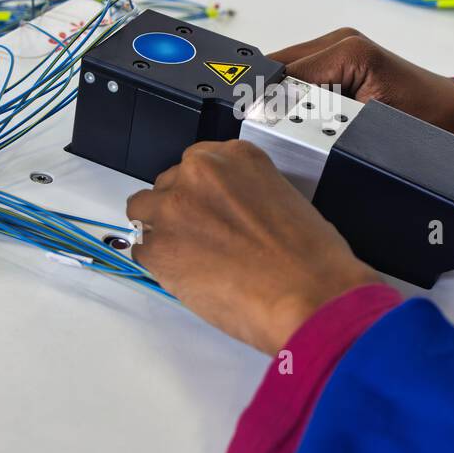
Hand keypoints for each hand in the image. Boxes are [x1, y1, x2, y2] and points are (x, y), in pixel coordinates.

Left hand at [126, 140, 380, 353]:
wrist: (310, 295)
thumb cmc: (310, 259)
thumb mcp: (286, 200)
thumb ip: (247, 194)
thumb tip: (228, 211)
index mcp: (235, 157)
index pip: (196, 164)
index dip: (201, 192)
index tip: (207, 208)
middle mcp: (200, 174)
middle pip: (167, 185)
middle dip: (181, 211)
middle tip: (204, 240)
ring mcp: (174, 209)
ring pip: (144, 213)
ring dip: (162, 233)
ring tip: (191, 259)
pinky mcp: (159, 248)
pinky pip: (142, 252)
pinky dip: (161, 266)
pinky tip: (190, 279)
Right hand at [269, 28, 453, 142]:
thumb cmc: (427, 122)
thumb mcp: (370, 125)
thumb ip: (323, 116)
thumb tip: (280, 118)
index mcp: (348, 49)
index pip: (283, 75)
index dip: (271, 104)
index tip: (268, 131)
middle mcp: (340, 40)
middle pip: (279, 68)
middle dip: (274, 99)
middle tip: (281, 132)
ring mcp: (339, 46)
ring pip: (286, 72)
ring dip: (285, 99)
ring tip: (301, 125)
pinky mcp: (340, 59)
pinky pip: (302, 76)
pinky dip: (299, 97)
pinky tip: (312, 116)